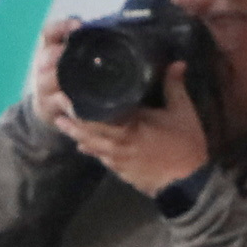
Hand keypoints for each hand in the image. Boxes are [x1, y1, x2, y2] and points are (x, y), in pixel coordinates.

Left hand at [28, 13, 220, 193]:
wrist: (189, 183)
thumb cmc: (185, 146)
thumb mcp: (183, 112)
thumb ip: (175, 86)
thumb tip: (177, 62)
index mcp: (129, 126)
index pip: (97, 114)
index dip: (79, 105)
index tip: (66, 92)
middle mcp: (117, 143)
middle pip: (87, 130)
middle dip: (71, 117)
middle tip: (57, 103)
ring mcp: (117, 160)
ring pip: (90, 145)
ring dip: (75, 133)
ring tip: (61, 122)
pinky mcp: (121, 171)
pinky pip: (100, 158)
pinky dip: (90, 149)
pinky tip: (82, 144)